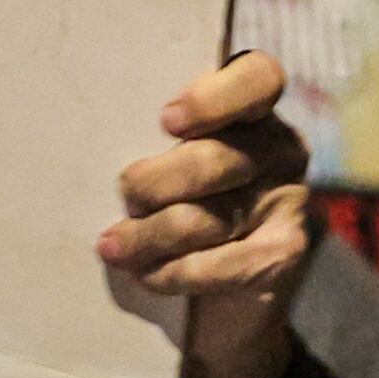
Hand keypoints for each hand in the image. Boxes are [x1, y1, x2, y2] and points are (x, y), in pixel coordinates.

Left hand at [101, 52, 313, 377]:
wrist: (219, 299)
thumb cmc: (171, 201)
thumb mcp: (166, 158)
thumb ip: (155, 141)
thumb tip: (91, 139)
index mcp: (252, 106)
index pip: (256, 78)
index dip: (214, 98)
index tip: (166, 122)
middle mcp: (280, 147)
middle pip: (218, 158)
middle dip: (158, 182)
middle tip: (124, 195)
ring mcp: (287, 201)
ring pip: (212, 216)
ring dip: (152, 235)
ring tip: (112, 245)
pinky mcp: (283, 254)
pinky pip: (223, 264)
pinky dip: (174, 272)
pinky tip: (144, 274)